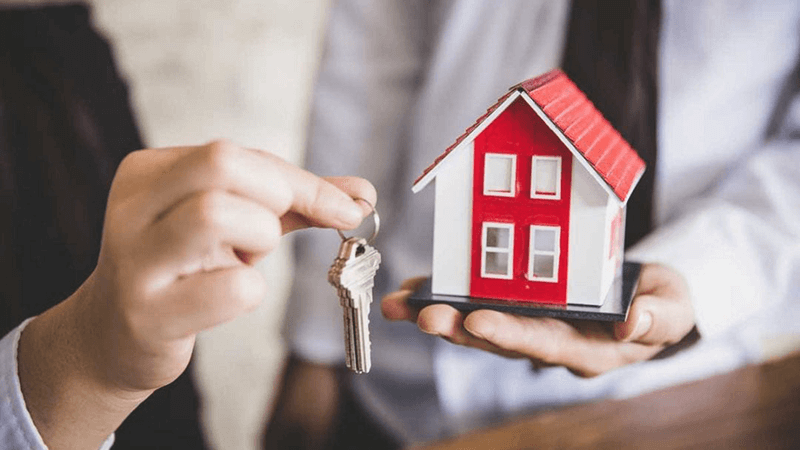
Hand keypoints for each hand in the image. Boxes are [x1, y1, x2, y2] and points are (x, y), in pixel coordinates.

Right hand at [18, 140, 375, 447]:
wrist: (116, 337)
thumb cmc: (186, 271)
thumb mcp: (235, 224)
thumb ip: (295, 202)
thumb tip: (362, 194)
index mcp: (150, 172)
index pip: (236, 153)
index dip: (301, 180)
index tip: (346, 207)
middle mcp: (132, 207)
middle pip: (222, 163)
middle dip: (274, 196)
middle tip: (271, 232)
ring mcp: (134, 261)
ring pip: (215, 214)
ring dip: (259, 238)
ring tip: (243, 260)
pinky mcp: (147, 314)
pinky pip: (232, 287)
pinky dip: (250, 291)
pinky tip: (226, 298)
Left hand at [382, 263, 695, 376]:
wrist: (646, 296)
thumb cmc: (663, 302)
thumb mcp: (673, 307)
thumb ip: (659, 318)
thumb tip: (631, 324)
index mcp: (588, 349)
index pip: (546, 344)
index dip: (511, 334)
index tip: (478, 321)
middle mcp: (551, 344)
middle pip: (501, 340)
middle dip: (460, 330)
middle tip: (423, 318)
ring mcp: (532, 327)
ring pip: (480, 325)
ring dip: (440, 316)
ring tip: (401, 306)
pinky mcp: (518, 307)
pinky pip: (476, 304)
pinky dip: (445, 297)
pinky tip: (414, 291)